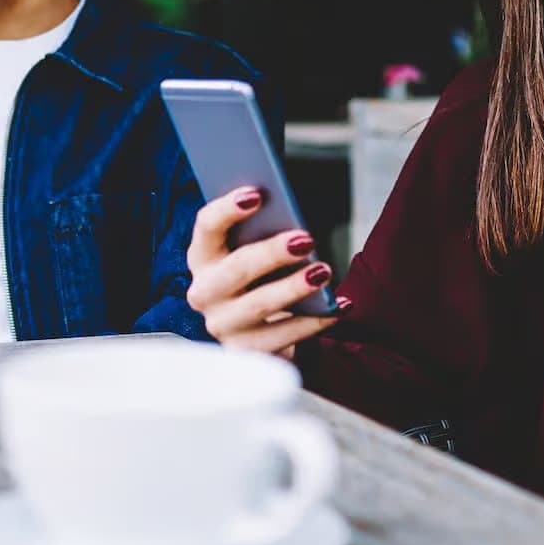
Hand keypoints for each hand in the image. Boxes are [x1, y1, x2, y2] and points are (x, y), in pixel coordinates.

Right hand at [186, 189, 345, 358]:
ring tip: (323, 272)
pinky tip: (340, 306)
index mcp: (203, 256)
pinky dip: (315, 321)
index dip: (228, 209)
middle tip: (305, 239)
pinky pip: (283, 336)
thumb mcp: (255, 252)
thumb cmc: (261, 278)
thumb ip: (264, 232)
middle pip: (236, 267)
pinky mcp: (246, 350)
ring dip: (294, 287)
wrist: (258, 333)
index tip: (258, 193)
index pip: (206, 226)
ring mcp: (223, 324)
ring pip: (259, 304)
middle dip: (271, 252)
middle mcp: (205, 291)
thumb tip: (290, 211)